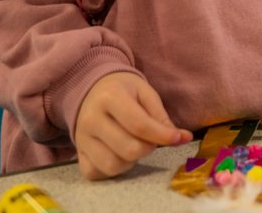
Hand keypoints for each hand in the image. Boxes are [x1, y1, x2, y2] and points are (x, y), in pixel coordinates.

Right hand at [73, 72, 192, 179]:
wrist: (92, 89)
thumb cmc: (123, 90)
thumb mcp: (145, 93)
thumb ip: (161, 117)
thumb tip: (182, 138)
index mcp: (110, 98)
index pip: (139, 125)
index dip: (162, 136)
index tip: (178, 138)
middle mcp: (91, 120)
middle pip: (128, 149)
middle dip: (148, 147)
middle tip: (150, 138)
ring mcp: (81, 139)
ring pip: (113, 165)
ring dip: (131, 161)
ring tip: (134, 144)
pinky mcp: (78, 154)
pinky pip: (97, 173)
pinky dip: (113, 169)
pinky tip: (119, 154)